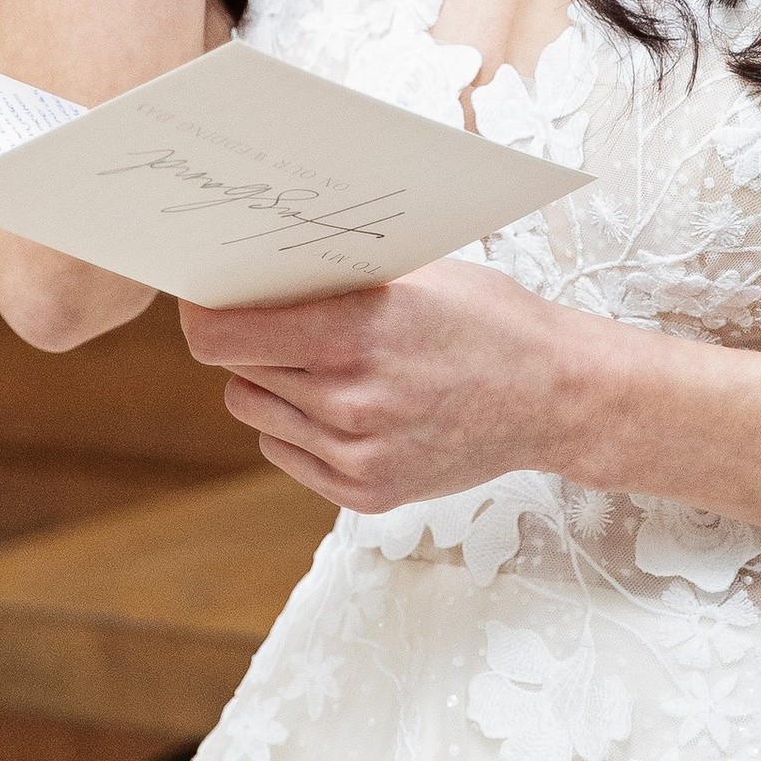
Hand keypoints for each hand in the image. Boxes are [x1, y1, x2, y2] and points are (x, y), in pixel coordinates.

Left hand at [180, 259, 597, 512]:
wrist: (555, 396)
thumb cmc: (486, 319)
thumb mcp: (412, 275)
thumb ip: (332, 278)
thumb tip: (250, 268)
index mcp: (355, 334)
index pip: (222, 335)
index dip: (205, 314)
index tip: (206, 302)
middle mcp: (349, 401)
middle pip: (234, 371)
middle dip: (251, 344)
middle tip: (285, 325)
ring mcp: (358, 455)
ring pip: (256, 411)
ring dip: (275, 386)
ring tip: (330, 367)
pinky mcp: (367, 493)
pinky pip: (285, 451)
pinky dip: (300, 427)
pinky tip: (350, 406)